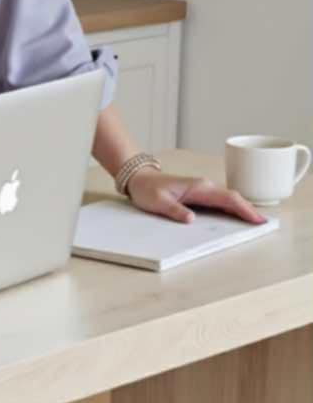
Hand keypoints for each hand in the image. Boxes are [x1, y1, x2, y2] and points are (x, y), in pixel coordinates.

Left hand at [125, 169, 266, 224]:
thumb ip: (175, 211)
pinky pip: (219, 201)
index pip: (227, 198)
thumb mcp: (158, 203)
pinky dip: (230, 208)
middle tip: (263, 224)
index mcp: (198, 187)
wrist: (139, 178)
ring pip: (227, 199)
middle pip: (232, 198)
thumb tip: (192, 220)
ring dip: (241, 209)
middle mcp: (204, 186)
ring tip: (254, 223)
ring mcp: (202, 189)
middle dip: (248, 210)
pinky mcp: (198, 194)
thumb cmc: (147, 189)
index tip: (257, 219)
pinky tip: (236, 217)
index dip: (243, 209)